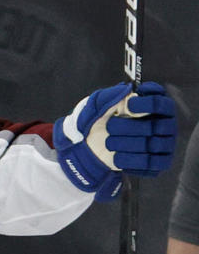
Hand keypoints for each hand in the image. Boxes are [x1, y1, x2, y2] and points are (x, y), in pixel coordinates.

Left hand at [53, 81, 176, 200]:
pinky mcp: (159, 162)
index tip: (129, 105)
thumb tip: (127, 90)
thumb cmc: (99, 119)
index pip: (161, 102)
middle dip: (128, 127)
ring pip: (153, 144)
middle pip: (156, 125)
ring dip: (125, 144)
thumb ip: (112, 95)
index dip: (146, 104)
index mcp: (152, 103)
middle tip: (110, 127)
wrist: (89, 145)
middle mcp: (164, 122)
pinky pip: (151, 163)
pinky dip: (129, 159)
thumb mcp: (99, 103)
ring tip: (110, 142)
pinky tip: (116, 156)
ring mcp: (164, 143)